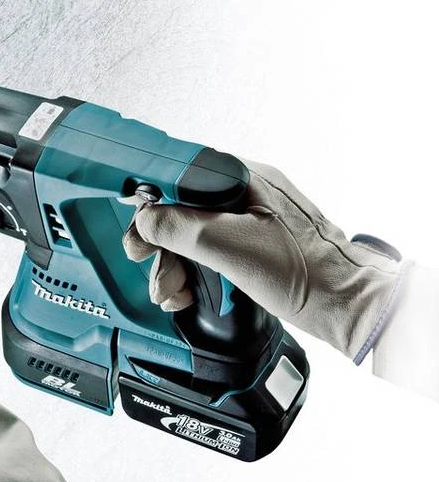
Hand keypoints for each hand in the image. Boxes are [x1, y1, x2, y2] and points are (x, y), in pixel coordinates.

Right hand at [123, 159, 403, 362]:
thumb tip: (144, 219)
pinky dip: (193, 273)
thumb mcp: (228, 246)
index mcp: (239, 177)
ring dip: (173, 266)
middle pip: (180, 209)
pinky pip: (210, 251)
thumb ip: (178, 226)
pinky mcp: (252, 246)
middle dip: (160, 245)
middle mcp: (242, 192)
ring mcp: (248, 220)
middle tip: (146, 265)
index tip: (136, 228)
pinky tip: (188, 294)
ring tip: (171, 293)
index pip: (176, 174)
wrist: (346, 306)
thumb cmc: (304, 274)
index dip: (150, 202)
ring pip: (192, 234)